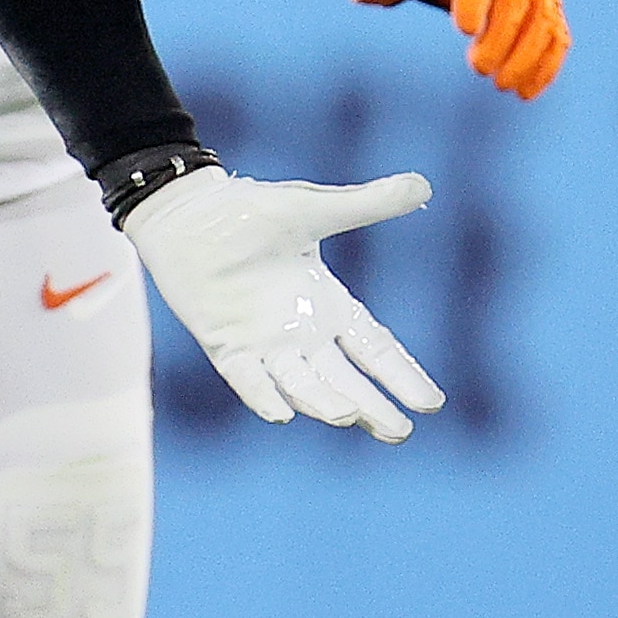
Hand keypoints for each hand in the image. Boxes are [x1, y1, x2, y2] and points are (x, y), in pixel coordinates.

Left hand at [120, 164, 442, 437]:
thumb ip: (366, 204)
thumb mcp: (314, 210)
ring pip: (301, 383)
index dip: (401, 375)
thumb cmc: (250, 211)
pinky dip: (263, 396)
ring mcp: (263, 343)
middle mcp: (300, 333)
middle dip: (371, 406)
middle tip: (399, 432)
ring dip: (323, 401)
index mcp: (327, 304)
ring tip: (349, 416)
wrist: (186, 211)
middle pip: (344, 379)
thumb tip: (422, 184)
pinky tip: (282, 414)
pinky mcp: (226, 344)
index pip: (373, 348)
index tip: (431, 403)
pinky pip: (247, 379)